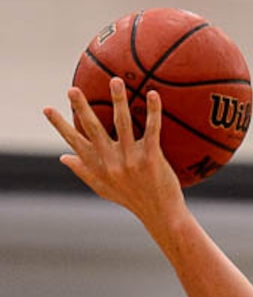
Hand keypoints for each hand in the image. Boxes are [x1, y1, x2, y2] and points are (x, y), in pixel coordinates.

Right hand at [43, 78, 183, 226]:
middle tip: (72, 89)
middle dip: (82, 109)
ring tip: (116, 80)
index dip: (60, 126)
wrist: (161, 215)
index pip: (75, 144)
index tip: (46, 108)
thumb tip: (62, 157)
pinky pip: (151, 130)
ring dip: (118, 100)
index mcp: (100, 168)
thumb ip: (84, 171)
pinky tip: (152, 94)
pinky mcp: (151, 159)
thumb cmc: (132, 199)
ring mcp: (132, 160)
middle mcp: (112, 163)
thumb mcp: (104, 188)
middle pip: (94, 130)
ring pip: (122, 124)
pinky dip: (153, 111)